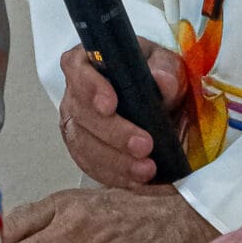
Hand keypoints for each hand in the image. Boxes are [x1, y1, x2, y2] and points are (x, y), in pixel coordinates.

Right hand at [57, 41, 186, 188]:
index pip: (77, 68)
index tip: (110, 105)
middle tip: (144, 145)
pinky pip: (91, 166)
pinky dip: (115, 176)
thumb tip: (162, 81)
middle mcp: (75, 93)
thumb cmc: (153, 75)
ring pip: (84, 145)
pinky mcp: (83, 150)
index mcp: (89, 61)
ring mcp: (76, 124)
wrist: (156, 99)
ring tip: (146, 170)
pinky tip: (136, 180)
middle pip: (82, 114)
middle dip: (113, 133)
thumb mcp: (166, 63)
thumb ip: (165, 69)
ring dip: (116, 161)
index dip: (90, 87)